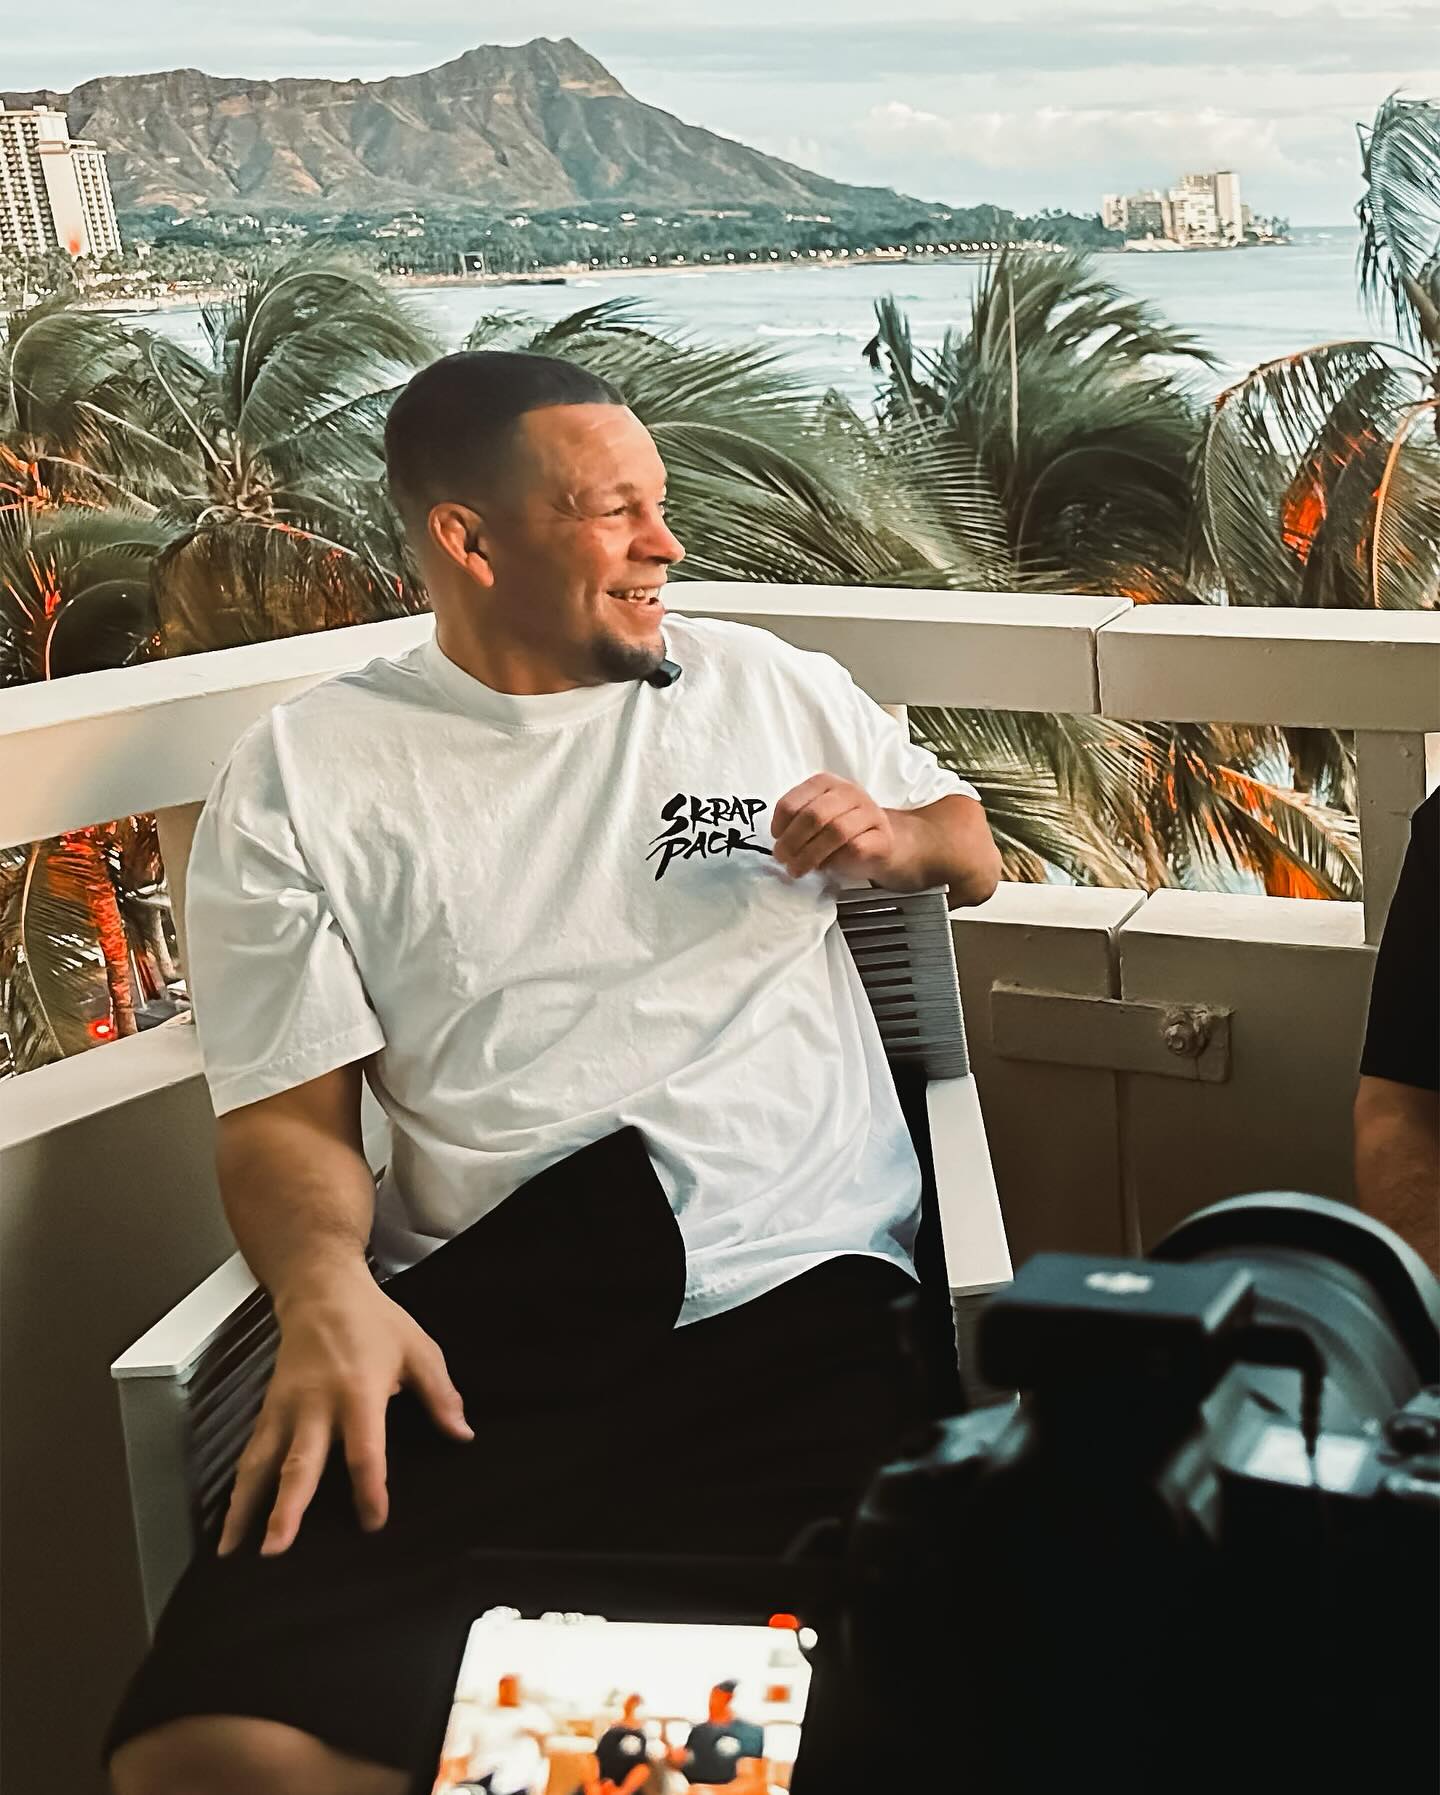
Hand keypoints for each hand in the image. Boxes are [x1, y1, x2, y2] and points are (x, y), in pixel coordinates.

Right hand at [218, 1260, 472, 1555]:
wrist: (321, 1290)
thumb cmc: (372, 1321)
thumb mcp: (418, 1349)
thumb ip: (441, 1394)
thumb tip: (462, 1434)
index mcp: (358, 1392)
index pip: (364, 1450)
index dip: (369, 1488)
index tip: (373, 1521)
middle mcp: (316, 1405)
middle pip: (300, 1462)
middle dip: (287, 1507)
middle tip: (277, 1547)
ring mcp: (286, 1408)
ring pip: (262, 1462)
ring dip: (246, 1506)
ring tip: (230, 1548)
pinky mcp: (269, 1408)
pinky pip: (251, 1452)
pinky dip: (239, 1486)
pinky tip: (230, 1519)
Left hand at [771, 772, 895, 883]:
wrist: (879, 841)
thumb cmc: (838, 830)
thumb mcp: (814, 818)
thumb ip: (796, 821)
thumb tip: (779, 841)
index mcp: (825, 783)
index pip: (793, 801)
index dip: (780, 824)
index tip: (776, 839)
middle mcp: (848, 791)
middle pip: (814, 815)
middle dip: (793, 841)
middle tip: (782, 859)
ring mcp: (869, 812)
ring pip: (836, 831)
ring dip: (810, 855)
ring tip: (797, 869)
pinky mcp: (883, 836)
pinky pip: (855, 848)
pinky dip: (835, 860)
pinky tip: (826, 867)